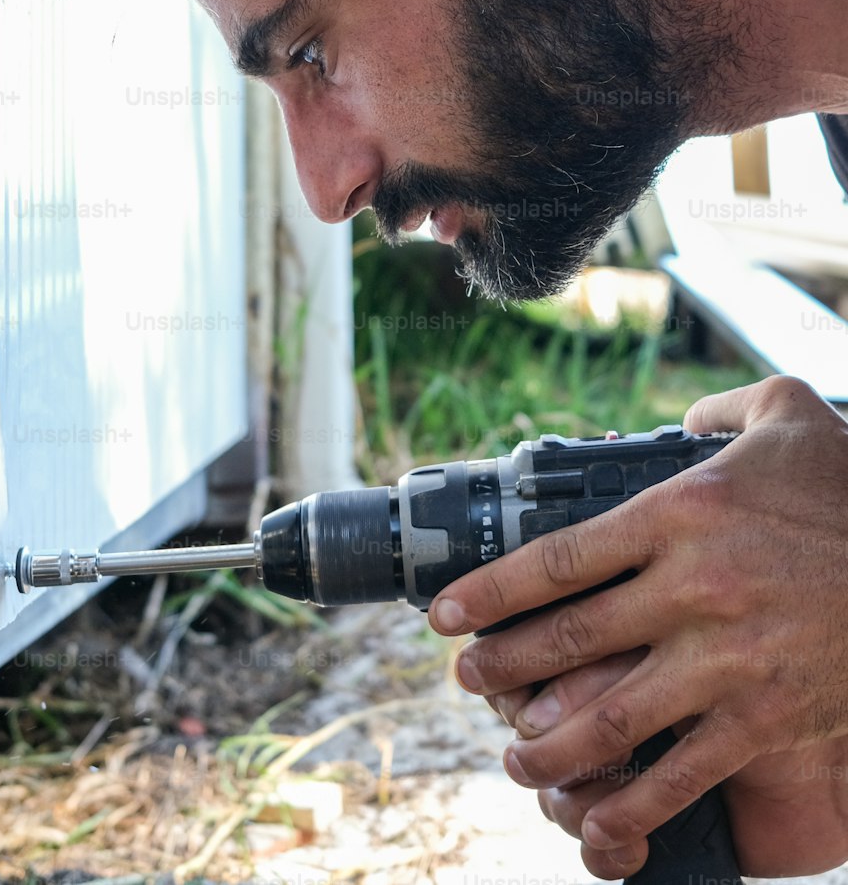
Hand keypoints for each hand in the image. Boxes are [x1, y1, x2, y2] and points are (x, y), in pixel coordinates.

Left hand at [427, 377, 847, 867]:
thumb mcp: (787, 413)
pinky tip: (598, 822)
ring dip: (549, 746)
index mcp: (682, 512)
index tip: (445, 613)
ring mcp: (730, 660)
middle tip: (466, 681)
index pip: (560, 557)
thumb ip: (719, 410)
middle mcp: (695, 587)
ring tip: (515, 758)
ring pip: (612, 717)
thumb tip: (677, 422)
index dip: (491, 591)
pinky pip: (684, 773)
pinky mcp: (767, 718)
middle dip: (502, 667)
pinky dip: (634, 804)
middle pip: (569, 638)